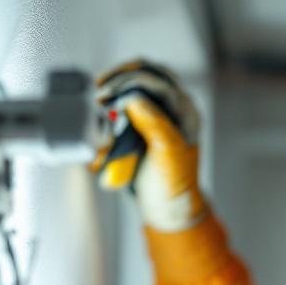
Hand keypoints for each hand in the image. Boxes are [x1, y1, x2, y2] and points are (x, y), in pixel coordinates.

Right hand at [91, 59, 207, 231]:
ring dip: (116, 88)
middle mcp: (174, 110)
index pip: (159, 83)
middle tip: (101, 91)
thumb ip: (155, 126)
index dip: (131, 84)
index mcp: (186, 114)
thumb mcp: (167, 157)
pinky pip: (127, 102)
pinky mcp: (143, 124)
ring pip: (136, 84)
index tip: (109, 96)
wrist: (166, 210)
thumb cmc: (171, 188)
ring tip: (100, 98)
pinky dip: (113, 104)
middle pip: (148, 74)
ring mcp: (159, 115)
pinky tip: (102, 109)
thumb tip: (134, 98)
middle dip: (121, 79)